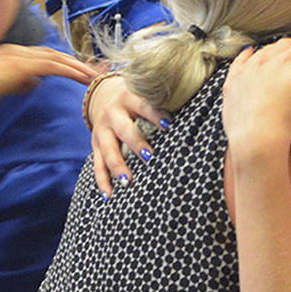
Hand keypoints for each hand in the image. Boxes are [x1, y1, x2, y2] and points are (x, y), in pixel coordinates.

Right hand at [0, 45, 95, 108]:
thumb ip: (18, 84)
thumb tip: (35, 85)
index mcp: (12, 54)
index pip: (44, 57)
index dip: (63, 63)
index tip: (78, 71)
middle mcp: (19, 51)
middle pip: (55, 54)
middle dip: (75, 63)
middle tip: (94, 71)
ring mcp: (20, 55)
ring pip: (57, 58)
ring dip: (77, 67)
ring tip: (95, 76)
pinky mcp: (21, 65)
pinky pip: (53, 66)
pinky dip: (70, 71)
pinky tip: (83, 78)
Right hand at [87, 75, 171, 197]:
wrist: (105, 97)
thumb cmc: (138, 101)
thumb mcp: (145, 96)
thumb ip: (163, 104)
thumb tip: (196, 117)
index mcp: (128, 98)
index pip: (143, 106)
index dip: (155, 115)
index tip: (169, 126)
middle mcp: (112, 113)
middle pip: (123, 130)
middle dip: (136, 144)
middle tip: (150, 157)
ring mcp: (101, 130)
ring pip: (108, 150)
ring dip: (118, 166)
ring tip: (128, 182)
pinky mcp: (94, 145)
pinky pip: (97, 165)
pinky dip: (102, 181)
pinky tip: (108, 195)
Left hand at [222, 36, 290, 154]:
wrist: (258, 138)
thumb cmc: (290, 117)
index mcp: (289, 60)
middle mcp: (266, 59)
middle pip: (284, 44)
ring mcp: (247, 69)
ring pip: (263, 51)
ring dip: (274, 51)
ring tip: (282, 55)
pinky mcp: (233, 81)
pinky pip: (240, 61)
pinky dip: (247, 55)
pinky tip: (250, 52)